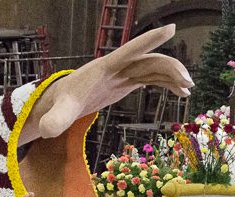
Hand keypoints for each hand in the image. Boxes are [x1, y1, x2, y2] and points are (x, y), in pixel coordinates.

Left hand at [21, 25, 191, 144]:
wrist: (61, 103)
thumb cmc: (60, 104)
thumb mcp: (58, 113)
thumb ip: (55, 120)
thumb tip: (46, 130)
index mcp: (106, 67)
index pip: (131, 49)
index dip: (151, 39)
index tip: (171, 29)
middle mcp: (118, 66)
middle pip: (150, 59)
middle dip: (171, 68)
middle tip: (188, 85)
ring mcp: (124, 73)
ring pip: (155, 67)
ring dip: (173, 76)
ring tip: (188, 91)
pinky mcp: (127, 82)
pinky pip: (153, 78)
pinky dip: (168, 83)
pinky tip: (181, 93)